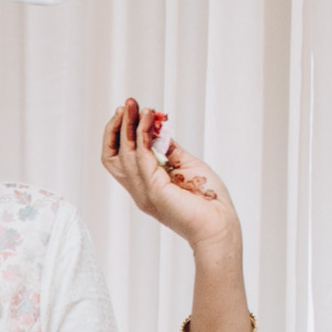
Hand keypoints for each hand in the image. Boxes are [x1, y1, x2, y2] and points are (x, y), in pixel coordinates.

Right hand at [94, 99, 239, 259]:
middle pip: (112, 157)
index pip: (119, 160)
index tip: (131, 113)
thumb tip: (158, 128)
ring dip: (129, 125)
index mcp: (145, 188)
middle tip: (128, 105)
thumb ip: (169, 151)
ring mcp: (144, 191)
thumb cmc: (208, 202)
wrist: (219, 227)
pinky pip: (141, 156)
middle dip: (116, 128)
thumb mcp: (185, 167)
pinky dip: (143, 133)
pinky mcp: (154, 189)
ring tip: (137, 106)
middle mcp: (139, 191)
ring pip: (123, 154)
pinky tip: (149, 118)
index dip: (119, 135)